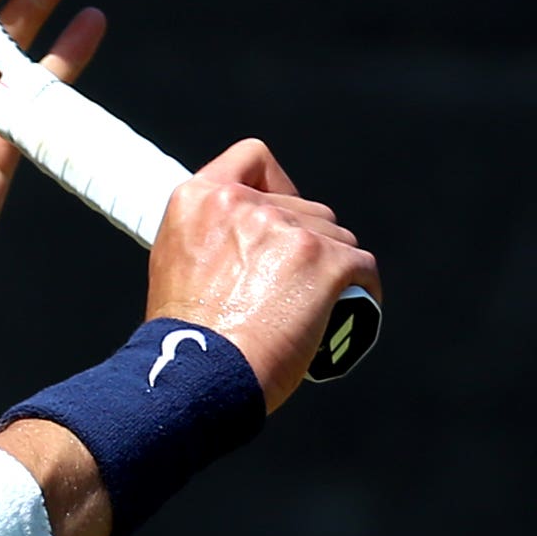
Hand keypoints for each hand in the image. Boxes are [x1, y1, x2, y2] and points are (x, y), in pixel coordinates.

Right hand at [145, 139, 382, 410]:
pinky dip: (359, 291)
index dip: (275, 185)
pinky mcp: (325, 260)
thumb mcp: (175, 265)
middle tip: (288, 289)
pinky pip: (361, 267)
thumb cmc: (184, 340)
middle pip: (304, 207)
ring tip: (307, 310)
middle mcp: (243, 204)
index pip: (253, 158)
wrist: (199, 378)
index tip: (279, 216)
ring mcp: (287, 230)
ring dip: (330, 269)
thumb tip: (250, 245)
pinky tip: (346, 313)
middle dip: (306, 244)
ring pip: (336, 238)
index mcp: (198, 199)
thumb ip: (211, 236)